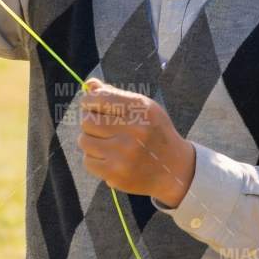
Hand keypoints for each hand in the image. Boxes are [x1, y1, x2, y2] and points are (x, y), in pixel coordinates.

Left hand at [77, 79, 195, 205]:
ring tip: (106, 142)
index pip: (100, 98)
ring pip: (84, 141)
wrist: (174, 168)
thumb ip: (116, 95)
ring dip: (91, 141)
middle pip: (88, 121)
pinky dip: (94, 158)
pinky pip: (88, 161)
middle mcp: (133, 130)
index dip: (89, 101)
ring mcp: (123, 154)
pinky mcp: (115, 173)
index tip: (91, 105)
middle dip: (90, 122)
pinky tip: (109, 157)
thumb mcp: (145, 108)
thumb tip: (89, 84)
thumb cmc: (155, 133)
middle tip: (101, 126)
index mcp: (142, 109)